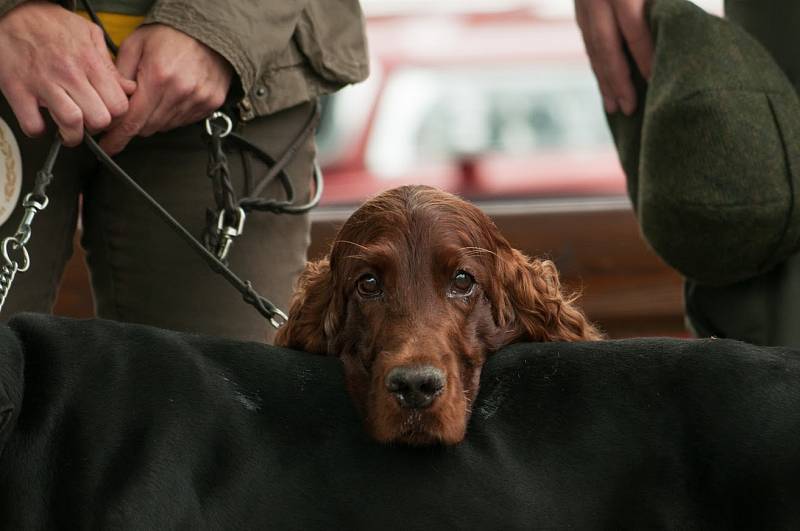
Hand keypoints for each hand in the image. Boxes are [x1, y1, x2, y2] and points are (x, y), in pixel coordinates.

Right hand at [0, 1, 135, 144]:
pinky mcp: (17, 89)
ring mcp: (42, 83)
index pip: (118, 105)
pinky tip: (42, 123)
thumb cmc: (51, 24)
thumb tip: (128, 88)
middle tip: (90, 124)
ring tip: (70, 132)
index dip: (116, 116)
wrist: (13, 11)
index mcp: (89, 63)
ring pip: (71, 123)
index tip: (109, 116)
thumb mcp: (89, 35)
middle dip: (97, 127)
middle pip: (99, 119)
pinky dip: (38, 130)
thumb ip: (110, 65)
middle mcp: (69, 74)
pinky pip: (32, 123)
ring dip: (72, 135)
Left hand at [99, 24, 232, 154]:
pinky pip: (184, 121)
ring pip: (165, 126)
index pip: (133, 120)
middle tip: (133, 108)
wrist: (208, 31)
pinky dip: (173, 114)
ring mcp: (197, 100)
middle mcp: (180, 91)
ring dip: (155, 117)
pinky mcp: (210, 104)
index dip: (117, 137)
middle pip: (148, 127)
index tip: (108, 146)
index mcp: (158, 77)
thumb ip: (118, 75)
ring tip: (158, 95)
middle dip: (136, 122)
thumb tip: (110, 103)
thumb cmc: (172, 35)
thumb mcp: (134, 45)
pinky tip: (174, 96)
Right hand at [574, 0, 652, 114]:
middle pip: (607, 49)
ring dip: (604, 81)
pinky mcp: (579, 9)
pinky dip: (598, 65)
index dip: (645, 59)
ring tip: (613, 107)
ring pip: (593, 49)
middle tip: (629, 109)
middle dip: (618, 82)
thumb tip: (670, 40)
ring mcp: (583, 4)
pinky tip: (605, 83)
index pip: (634, 32)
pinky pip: (588, 43)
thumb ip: (658, 7)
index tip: (655, 83)